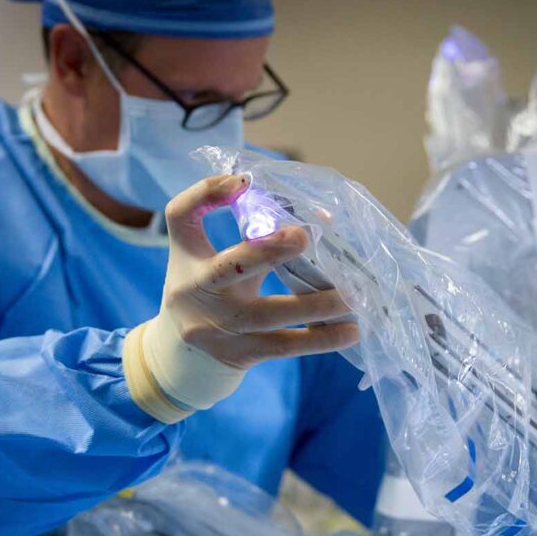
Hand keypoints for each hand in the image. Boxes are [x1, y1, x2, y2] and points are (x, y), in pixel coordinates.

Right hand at [123, 174, 356, 422]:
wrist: (185, 353)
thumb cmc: (205, 287)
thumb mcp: (205, 253)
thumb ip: (250, 225)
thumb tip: (321, 216)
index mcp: (190, 257)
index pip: (182, 215)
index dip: (207, 193)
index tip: (245, 181)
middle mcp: (200, 290)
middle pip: (232, 266)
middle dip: (269, 251)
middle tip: (305, 236)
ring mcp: (221, 326)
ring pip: (272, 314)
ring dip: (317, 305)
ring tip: (355, 295)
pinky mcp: (242, 354)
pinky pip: (285, 347)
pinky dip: (321, 340)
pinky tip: (351, 331)